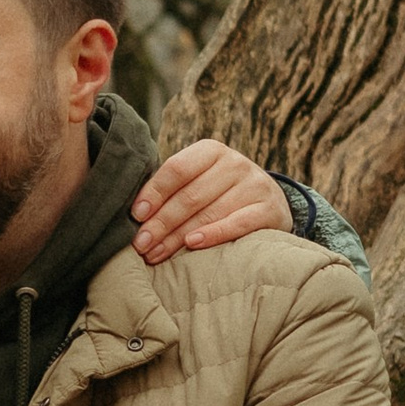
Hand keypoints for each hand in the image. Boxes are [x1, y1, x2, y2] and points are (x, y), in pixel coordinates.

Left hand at [130, 138, 294, 263]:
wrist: (269, 202)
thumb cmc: (219, 193)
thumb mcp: (198, 181)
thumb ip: (171, 189)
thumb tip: (135, 215)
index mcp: (211, 151)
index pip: (176, 169)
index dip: (154, 193)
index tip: (136, 215)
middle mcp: (235, 164)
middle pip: (190, 196)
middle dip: (161, 223)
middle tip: (140, 244)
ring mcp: (255, 185)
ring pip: (209, 213)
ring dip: (177, 237)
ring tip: (155, 254)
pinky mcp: (269, 209)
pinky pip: (238, 223)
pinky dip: (214, 235)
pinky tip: (192, 244)